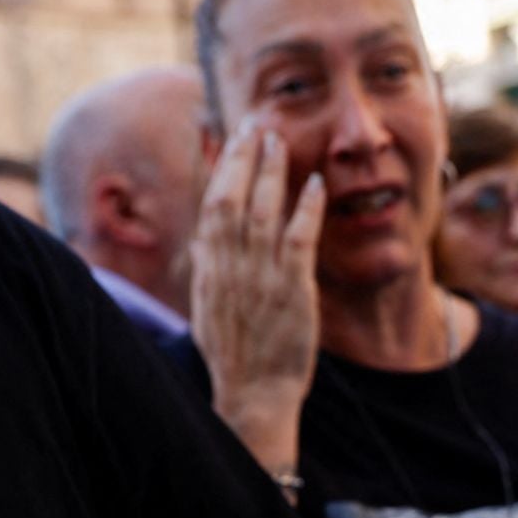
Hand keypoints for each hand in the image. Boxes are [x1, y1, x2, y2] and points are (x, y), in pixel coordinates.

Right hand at [190, 117, 327, 471]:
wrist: (252, 395)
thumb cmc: (235, 355)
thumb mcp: (208, 307)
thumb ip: (208, 269)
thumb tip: (203, 238)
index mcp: (208, 270)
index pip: (210, 204)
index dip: (219, 166)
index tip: (229, 135)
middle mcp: (228, 268)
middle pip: (231, 197)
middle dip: (242, 156)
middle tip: (255, 122)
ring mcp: (259, 278)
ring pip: (261, 211)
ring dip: (270, 170)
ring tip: (278, 138)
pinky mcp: (290, 291)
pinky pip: (297, 239)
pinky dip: (305, 208)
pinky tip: (314, 183)